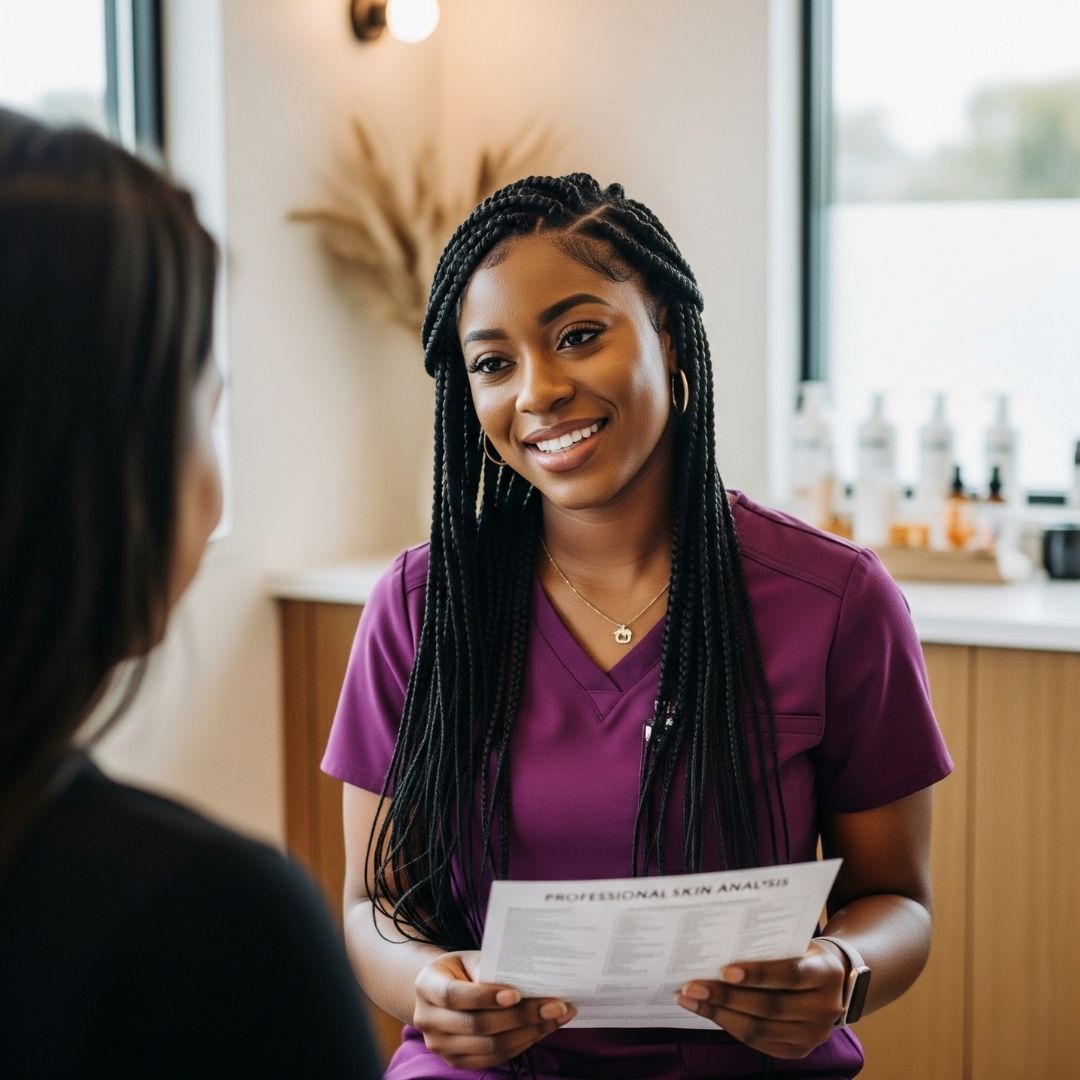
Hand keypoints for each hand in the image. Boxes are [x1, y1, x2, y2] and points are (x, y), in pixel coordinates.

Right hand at [413, 950, 576, 1069]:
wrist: (443, 991)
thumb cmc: (462, 969)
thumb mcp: (468, 959)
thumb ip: (490, 968)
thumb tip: (530, 979)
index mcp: (426, 986)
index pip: (454, 996)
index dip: (484, 996)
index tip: (516, 993)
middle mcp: (427, 1020)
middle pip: (477, 1025)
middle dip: (521, 1016)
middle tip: (555, 1005)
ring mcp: (440, 1046)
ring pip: (490, 1045)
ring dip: (529, 1032)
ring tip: (557, 1016)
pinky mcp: (456, 1062)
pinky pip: (494, 1057)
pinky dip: (522, 1043)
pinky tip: (543, 1028)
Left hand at [674, 941, 846, 1058]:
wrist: (833, 981)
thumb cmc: (802, 952)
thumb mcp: (795, 942)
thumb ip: (768, 945)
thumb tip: (717, 945)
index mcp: (826, 973)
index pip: (789, 974)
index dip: (757, 974)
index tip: (724, 971)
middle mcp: (825, 1008)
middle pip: (769, 1006)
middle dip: (726, 997)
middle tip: (692, 986)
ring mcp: (813, 1035)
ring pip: (759, 1028)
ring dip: (719, 1014)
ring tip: (690, 999)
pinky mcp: (798, 1050)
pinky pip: (758, 1042)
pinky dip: (729, 1025)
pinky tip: (707, 1011)